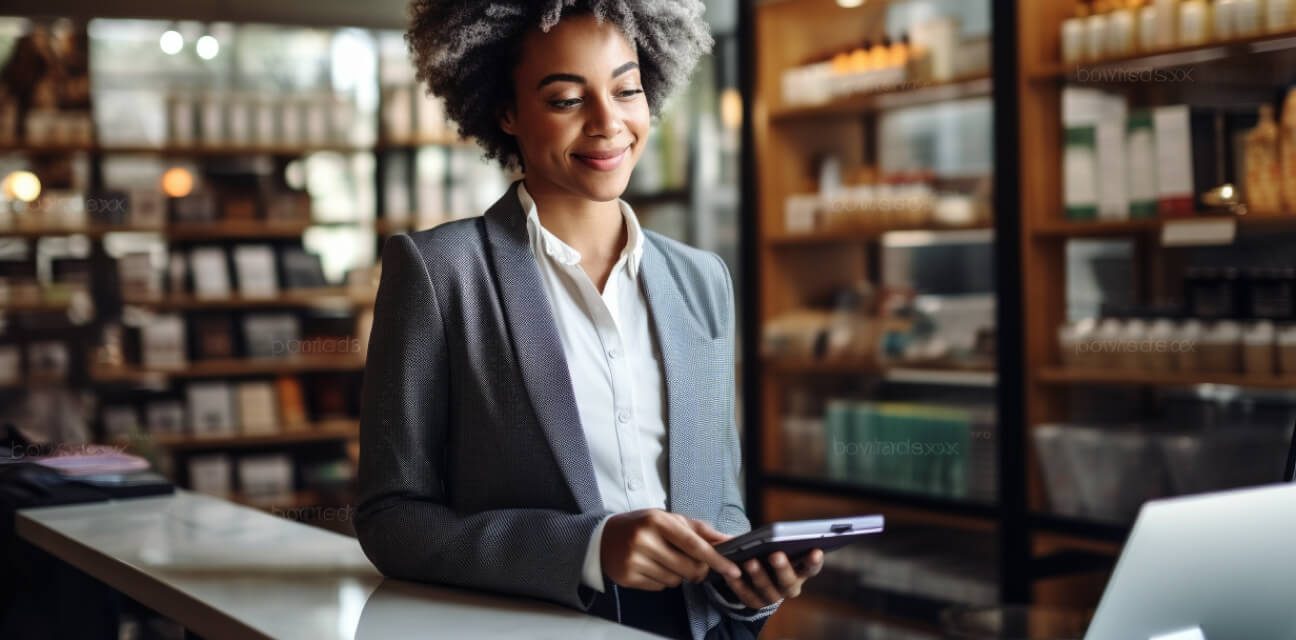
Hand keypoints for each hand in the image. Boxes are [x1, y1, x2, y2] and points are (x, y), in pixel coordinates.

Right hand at [600, 509, 742, 589]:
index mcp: (657, 521)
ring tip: (664, 560)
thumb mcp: (669, 519)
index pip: (694, 544)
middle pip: (688, 567)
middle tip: (692, 562)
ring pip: (675, 580)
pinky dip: (662, 581)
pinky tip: (652, 568)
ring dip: (678, 575)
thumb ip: (700, 530)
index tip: (733, 569)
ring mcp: (634, 560)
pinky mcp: (628, 577)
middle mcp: (644, 540)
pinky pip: (660, 588)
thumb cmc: (643, 525)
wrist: (603, 538)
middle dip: (697, 570)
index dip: (716, 558)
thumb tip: (729, 540)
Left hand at [719, 549, 823, 609]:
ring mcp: (772, 597)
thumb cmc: (771, 553)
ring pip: (767, 589)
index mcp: (801, 572)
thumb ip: (783, 542)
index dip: (814, 561)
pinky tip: (730, 572)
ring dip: (758, 575)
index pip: (811, 568)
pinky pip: (745, 593)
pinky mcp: (754, 602)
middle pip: (788, 582)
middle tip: (775, 554)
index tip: (815, 550)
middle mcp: (790, 588)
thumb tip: (778, 532)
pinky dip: (738, 582)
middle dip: (782, 568)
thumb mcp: (780, 547)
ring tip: (750, 561)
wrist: (758, 578)